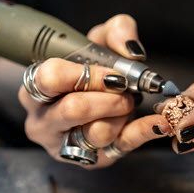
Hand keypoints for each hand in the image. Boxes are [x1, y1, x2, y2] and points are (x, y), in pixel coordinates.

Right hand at [18, 14, 169, 167]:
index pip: (50, 78)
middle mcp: (41, 120)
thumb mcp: (99, 40)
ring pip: (97, 133)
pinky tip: (158, 123)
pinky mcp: (89, 161)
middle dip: (110, 97)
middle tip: (126, 91)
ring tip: (127, 104)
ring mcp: (62, 145)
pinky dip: (143, 132)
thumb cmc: (90, 67)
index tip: (113, 74)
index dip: (87, 74)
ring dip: (123, 114)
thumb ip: (116, 32)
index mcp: (35, 87)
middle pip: (73, 109)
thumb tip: (131, 50)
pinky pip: (120, 147)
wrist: (95, 98)